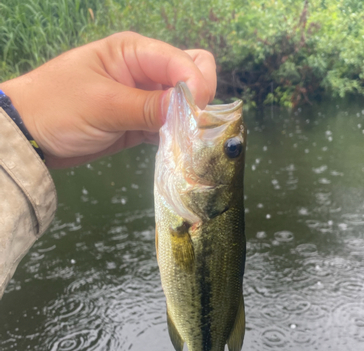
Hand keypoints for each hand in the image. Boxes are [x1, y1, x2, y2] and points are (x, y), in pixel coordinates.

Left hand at [1, 32, 215, 167]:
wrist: (30, 135)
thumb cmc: (58, 108)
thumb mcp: (103, 105)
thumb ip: (148, 107)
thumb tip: (190, 110)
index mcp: (134, 52)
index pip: (183, 60)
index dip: (196, 85)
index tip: (196, 115)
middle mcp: (144, 71)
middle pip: (191, 75)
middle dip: (198, 99)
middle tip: (192, 126)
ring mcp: (144, 98)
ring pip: (183, 104)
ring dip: (189, 122)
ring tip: (186, 144)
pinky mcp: (140, 123)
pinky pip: (169, 127)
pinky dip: (176, 137)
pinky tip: (176, 151)